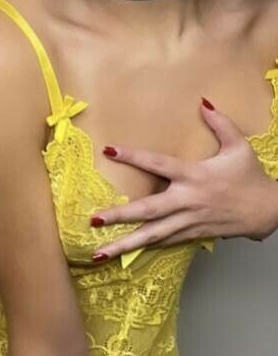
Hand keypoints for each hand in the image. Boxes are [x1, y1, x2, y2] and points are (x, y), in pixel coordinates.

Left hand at [91, 98, 277, 261]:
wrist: (268, 211)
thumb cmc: (251, 178)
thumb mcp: (239, 147)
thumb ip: (220, 123)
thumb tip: (204, 101)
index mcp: (195, 175)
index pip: (158, 164)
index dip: (134, 157)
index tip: (109, 150)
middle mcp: (188, 200)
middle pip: (149, 210)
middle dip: (120, 216)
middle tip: (94, 219)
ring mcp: (189, 221)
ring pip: (153, 235)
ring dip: (125, 244)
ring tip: (98, 253)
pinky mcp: (193, 235)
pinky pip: (164, 242)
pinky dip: (144, 248)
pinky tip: (124, 254)